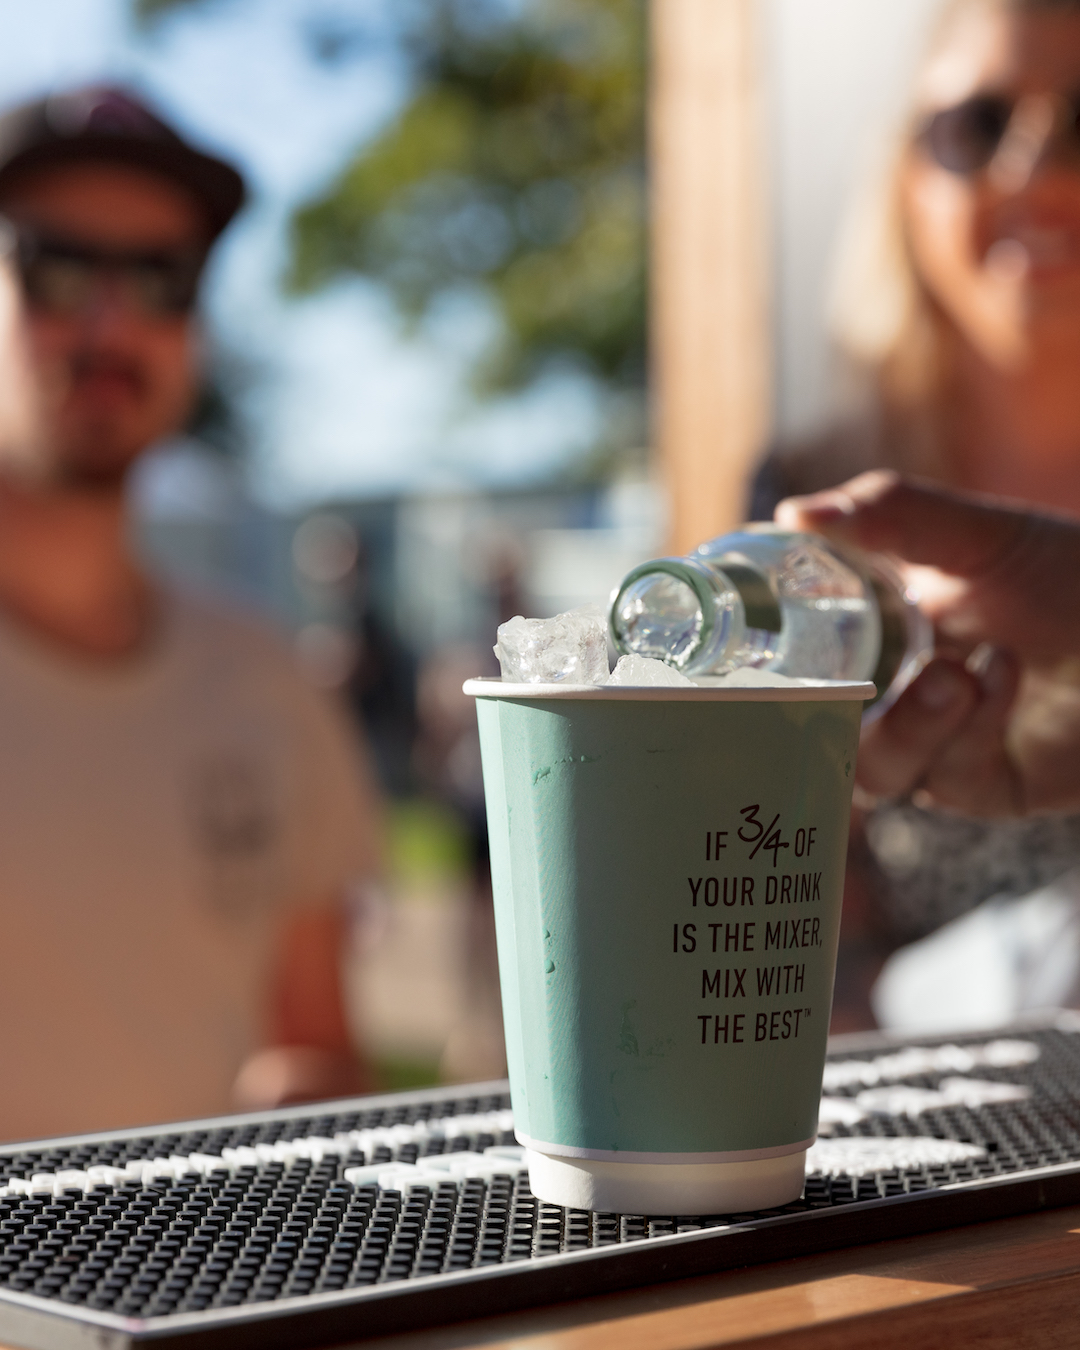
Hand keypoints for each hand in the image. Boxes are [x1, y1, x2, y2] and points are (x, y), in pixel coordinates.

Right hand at [776, 471, 1079, 815]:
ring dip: (904, 726)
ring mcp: (940, 746)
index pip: (799, 661)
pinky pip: (943, 779)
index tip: (742, 647)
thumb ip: (892, 517)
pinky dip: (966, 726)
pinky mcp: (985, 789)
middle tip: (838, 683)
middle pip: (818, 735)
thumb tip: (795, 512)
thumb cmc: (1075, 574)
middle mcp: (899, 695)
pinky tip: (1001, 675)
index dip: (765, 664)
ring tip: (951, 675)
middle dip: (819, 716)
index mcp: (881, 633)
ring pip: (873, 771)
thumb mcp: (979, 535)